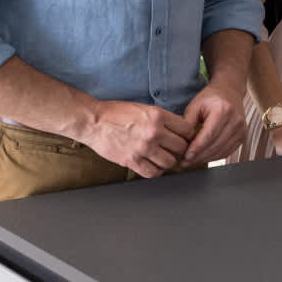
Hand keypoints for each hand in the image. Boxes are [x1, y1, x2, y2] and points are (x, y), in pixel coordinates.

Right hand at [80, 100, 195, 177]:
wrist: (93, 121)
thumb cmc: (116, 113)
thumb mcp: (144, 108)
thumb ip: (162, 119)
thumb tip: (178, 130)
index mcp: (158, 116)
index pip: (187, 129)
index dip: (187, 135)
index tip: (184, 138)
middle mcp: (153, 132)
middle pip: (181, 147)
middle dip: (180, 149)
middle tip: (173, 149)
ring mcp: (143, 148)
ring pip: (170, 162)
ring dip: (168, 161)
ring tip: (162, 157)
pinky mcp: (132, 161)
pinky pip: (153, 173)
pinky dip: (156, 171)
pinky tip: (153, 165)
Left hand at [180, 80, 249, 166]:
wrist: (229, 91)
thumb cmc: (211, 98)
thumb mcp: (195, 106)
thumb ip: (187, 123)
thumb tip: (181, 143)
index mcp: (223, 110)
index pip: (209, 135)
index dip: (196, 148)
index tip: (185, 157)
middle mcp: (235, 120)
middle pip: (215, 145)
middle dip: (199, 156)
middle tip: (185, 162)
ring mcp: (241, 129)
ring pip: (222, 151)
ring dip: (206, 158)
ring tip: (192, 160)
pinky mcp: (243, 136)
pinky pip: (228, 152)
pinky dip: (215, 156)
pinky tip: (204, 156)